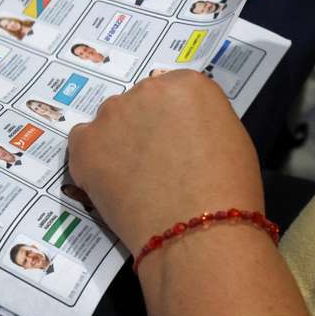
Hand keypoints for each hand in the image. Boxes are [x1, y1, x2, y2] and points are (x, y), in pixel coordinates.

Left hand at [67, 70, 260, 252]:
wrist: (198, 231)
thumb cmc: (229, 190)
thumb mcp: (232, 138)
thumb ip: (200, 119)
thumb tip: (182, 126)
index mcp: (188, 84)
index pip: (174, 91)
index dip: (174, 120)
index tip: (178, 143)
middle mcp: (146, 89)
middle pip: (140, 103)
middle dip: (145, 128)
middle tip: (156, 164)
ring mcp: (112, 114)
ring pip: (111, 123)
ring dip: (118, 142)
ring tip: (135, 180)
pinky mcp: (85, 143)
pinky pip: (83, 142)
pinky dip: (92, 158)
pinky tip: (111, 181)